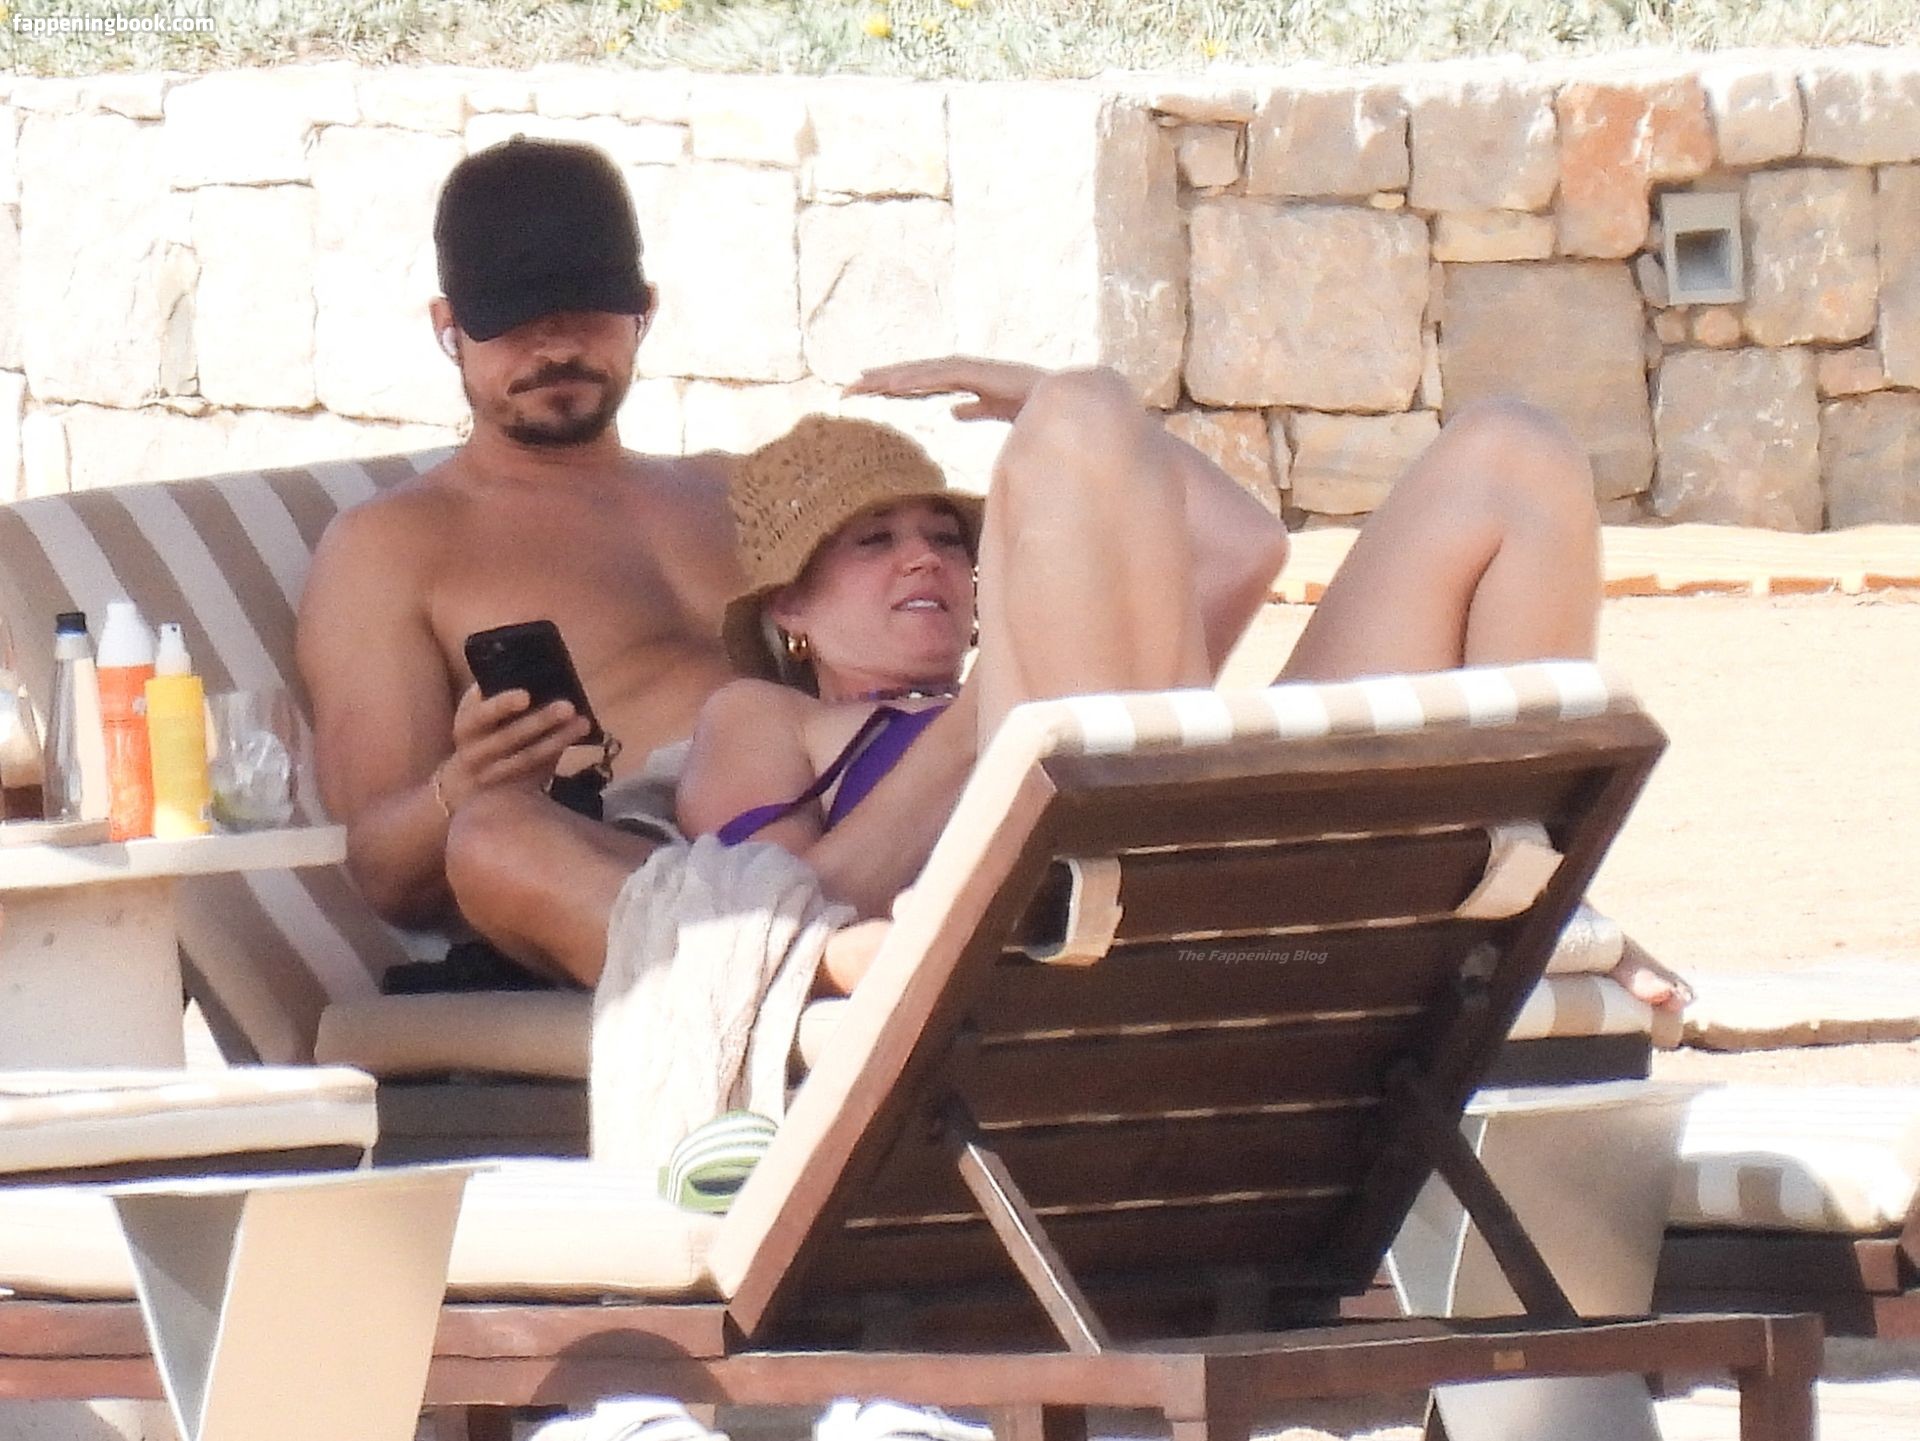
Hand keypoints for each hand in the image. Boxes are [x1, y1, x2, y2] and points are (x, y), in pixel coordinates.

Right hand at [437, 684, 590, 811]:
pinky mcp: (509, 791)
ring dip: (557, 740)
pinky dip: (557, 756)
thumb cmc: (485, 733)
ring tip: (582, 723)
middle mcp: (474, 751)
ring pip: (527, 758)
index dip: (502, 706)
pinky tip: (576, 740)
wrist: (467, 780)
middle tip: (568, 706)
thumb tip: (542, 672)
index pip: (481, 714)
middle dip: (540, 721)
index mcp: (467, 724)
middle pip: (509, 737)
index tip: (526, 696)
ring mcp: (492, 774)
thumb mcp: (483, 714)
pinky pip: (536, 774)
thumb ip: (502, 698)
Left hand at [845, 356, 1049, 423]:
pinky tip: (893, 386)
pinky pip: (940, 377)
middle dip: (880, 381)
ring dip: (889, 379)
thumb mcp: (996, 411)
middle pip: (913, 375)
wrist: (1066, 400)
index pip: (921, 383)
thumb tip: (953, 411)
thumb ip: (975, 409)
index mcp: (965, 380)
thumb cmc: (1036, 406)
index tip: (867, 392)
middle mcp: (963, 371)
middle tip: (846, 390)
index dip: (893, 387)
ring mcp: (969, 370)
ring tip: (859, 385)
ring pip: (920, 373)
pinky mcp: (977, 374)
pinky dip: (916, 380)